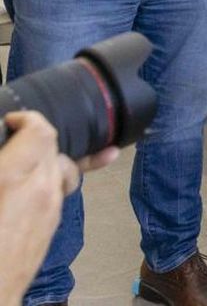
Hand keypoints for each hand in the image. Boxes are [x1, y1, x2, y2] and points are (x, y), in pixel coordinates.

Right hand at [0, 112, 71, 303]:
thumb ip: (3, 166)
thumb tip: (7, 158)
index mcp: (15, 177)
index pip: (41, 130)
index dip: (27, 119)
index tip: (12, 120)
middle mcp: (41, 189)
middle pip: (55, 146)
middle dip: (36, 138)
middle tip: (12, 138)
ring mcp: (51, 208)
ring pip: (63, 167)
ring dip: (47, 158)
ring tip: (30, 155)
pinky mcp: (51, 225)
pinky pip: (61, 191)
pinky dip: (53, 180)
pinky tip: (45, 179)